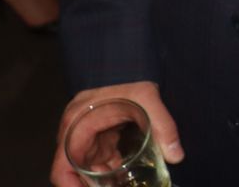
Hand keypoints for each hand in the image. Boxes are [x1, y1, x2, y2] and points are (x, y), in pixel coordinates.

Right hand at [50, 82, 181, 186]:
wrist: (130, 64)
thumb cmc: (131, 78)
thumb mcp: (147, 98)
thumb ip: (163, 126)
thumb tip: (176, 156)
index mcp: (77, 125)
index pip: (62, 168)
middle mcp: (74, 133)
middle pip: (73, 174)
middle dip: (91, 186)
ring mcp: (84, 136)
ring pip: (86, 170)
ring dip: (102, 183)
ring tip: (124, 184)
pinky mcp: (96, 137)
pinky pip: (98, 162)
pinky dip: (109, 173)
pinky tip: (125, 178)